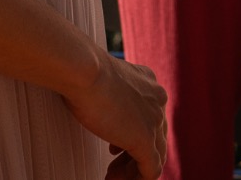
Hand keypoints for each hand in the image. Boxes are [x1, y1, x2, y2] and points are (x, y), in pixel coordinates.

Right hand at [65, 45, 166, 178]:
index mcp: (149, 84)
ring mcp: (154, 120)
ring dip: (132, 171)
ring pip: (156, 157)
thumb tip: (101, 109)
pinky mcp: (145, 139)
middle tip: (113, 166)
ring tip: (112, 177)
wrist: (84, 70)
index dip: (132, 137)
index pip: (151, 119)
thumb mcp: (102, 82)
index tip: (113, 148)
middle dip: (132, 156)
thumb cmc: (82, 71)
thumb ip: (110, 95)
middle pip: (156, 138)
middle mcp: (157, 100)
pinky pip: (150, 170)